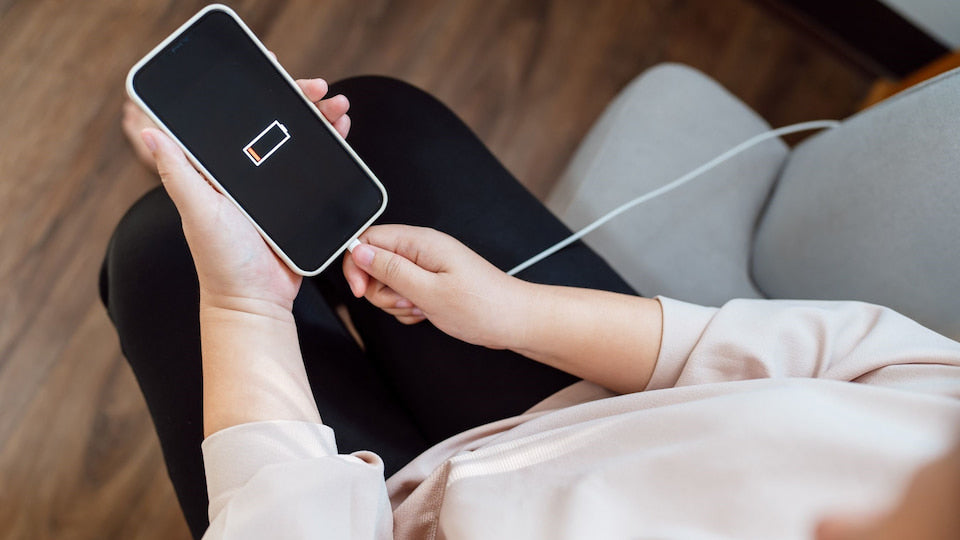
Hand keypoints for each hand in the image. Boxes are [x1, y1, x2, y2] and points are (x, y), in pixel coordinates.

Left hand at [140, 77, 350, 316]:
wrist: (257, 301)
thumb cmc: (221, 261)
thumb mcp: (197, 212)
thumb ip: (178, 173)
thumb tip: (150, 131)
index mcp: (222, 169)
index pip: (241, 120)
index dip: (260, 93)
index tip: (278, 72)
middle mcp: (248, 173)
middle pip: (276, 125)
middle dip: (299, 101)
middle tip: (319, 88)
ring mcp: (275, 187)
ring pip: (300, 142)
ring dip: (320, 120)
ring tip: (339, 108)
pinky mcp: (299, 203)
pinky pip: (317, 168)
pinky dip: (331, 147)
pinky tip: (341, 133)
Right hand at [342, 225, 531, 348]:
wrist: (514, 320)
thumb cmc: (483, 306)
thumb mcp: (429, 291)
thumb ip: (391, 269)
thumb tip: (359, 251)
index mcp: (421, 242)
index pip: (368, 238)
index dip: (357, 264)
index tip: (360, 290)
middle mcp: (422, 250)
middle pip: (374, 264)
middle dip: (380, 290)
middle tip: (406, 301)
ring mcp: (427, 267)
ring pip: (387, 283)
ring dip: (397, 302)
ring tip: (422, 307)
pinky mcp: (431, 283)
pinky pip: (403, 295)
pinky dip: (409, 309)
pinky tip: (427, 312)